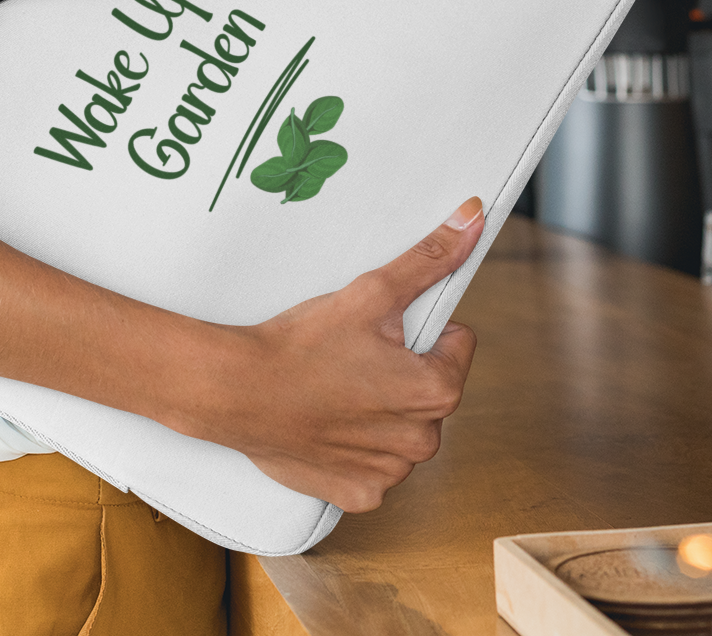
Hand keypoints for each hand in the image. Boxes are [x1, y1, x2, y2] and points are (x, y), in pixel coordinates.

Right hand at [206, 197, 484, 511]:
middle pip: (431, 389)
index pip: (457, 345)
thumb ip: (430, 259)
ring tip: (338, 390)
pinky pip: (374, 466)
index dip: (420, 332)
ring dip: (382, 412)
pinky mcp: (360, 494)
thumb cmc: (303, 343)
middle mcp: (423, 440)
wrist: (238, 392)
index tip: (381, 333)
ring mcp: (391, 472)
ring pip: (404, 429)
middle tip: (354, 360)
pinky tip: (329, 426)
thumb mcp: (373, 292)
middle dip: (402, 373)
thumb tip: (474, 218)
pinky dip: (356, 449)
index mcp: (437, 391)